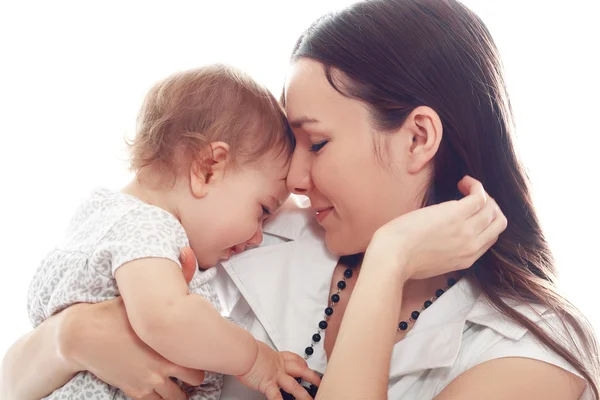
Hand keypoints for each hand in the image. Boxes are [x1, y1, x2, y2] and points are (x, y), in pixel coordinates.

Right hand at [60, 249, 203, 399]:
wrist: (82, 334)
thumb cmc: (112, 313)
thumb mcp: (145, 295)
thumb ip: (175, 276)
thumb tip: (187, 253)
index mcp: (170, 341)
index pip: (202, 358)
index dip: (205, 356)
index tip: (204, 351)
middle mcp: (162, 365)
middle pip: (196, 379)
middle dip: (197, 374)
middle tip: (194, 366)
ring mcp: (148, 380)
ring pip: (177, 397)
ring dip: (181, 391)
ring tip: (181, 383)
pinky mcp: (133, 390)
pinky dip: (163, 399)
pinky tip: (163, 390)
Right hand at [237, 341, 320, 399]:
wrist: (243, 352)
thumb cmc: (247, 349)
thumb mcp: (258, 349)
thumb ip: (261, 355)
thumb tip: (258, 355)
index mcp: (277, 357)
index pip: (294, 359)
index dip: (303, 363)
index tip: (307, 366)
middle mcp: (279, 366)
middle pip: (300, 370)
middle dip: (312, 377)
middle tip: (319, 382)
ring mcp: (275, 376)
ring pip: (294, 386)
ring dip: (303, 395)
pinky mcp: (268, 384)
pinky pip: (276, 396)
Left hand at [368, 176, 506, 280]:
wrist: (393, 257)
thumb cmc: (403, 259)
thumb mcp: (434, 263)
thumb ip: (447, 252)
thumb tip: (445, 239)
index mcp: (467, 259)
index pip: (490, 238)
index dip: (485, 222)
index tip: (472, 212)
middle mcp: (472, 246)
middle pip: (498, 221)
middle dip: (489, 205)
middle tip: (472, 196)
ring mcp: (467, 230)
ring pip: (491, 207)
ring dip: (481, 192)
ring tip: (464, 186)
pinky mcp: (456, 214)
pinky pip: (479, 195)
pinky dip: (475, 185)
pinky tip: (462, 182)